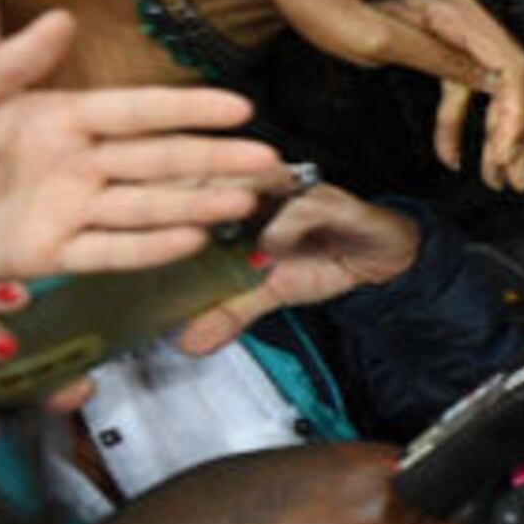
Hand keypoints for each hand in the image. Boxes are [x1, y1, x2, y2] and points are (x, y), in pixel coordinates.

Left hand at [0, 10, 278, 299]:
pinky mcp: (45, 255)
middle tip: (271, 161)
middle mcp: (70, 162)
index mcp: (52, 115)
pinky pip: (108, 250)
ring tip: (246, 202)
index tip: (241, 106)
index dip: (187, 109)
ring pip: (144, 206)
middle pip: (156, 160)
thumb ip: (7, 67)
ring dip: (195, 204)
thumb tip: (59, 19)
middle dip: (214, 159)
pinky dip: (149, 246)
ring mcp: (63, 209)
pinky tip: (192, 241)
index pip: (135, 111)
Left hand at [172, 179, 422, 353]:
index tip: (140, 231)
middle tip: (169, 233)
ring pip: (254, 189)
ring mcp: (298, 190)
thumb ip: (229, 311)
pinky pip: (302, 211)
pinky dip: (283, 232)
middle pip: (217, 180)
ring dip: (231, 210)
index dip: (165, 203)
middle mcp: (266, 185)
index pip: (193, 188)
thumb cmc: (327, 260)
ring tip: (209, 237)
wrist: (384, 259)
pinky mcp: (332, 200)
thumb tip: (189, 343)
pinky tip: (269, 254)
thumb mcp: (268, 292)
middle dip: (193, 205)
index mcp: (243, 197)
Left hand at [181, 0, 523, 190]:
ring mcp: (451, 27)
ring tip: (494, 176)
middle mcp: (464, 13)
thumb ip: (439, 58)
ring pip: (494, 85)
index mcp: (456, 7)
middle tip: (514, 180)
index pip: (513, 66)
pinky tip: (451, 153)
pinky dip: (460, 121)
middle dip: (519, 132)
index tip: (506, 159)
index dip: (519, 117)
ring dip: (496, 133)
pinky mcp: (434, 40)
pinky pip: (462, 85)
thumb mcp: (376, 38)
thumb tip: (492, 84)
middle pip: (515, 77)